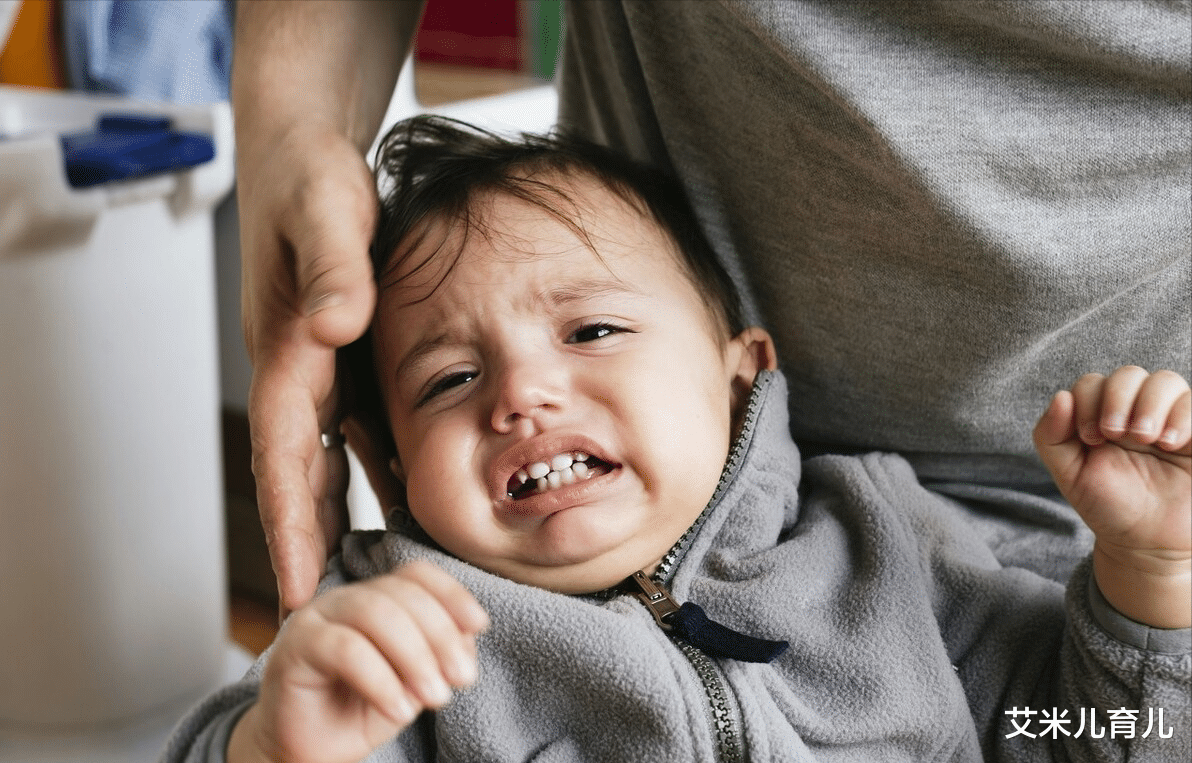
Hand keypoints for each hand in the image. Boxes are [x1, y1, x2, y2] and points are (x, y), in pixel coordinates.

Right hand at [229, 561, 489, 762]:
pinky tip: (400, 711)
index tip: (480, 626)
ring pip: (375, 613)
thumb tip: (468, 636)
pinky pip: (345, 649)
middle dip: (441, 635)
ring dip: (415, 656)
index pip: (417, 574)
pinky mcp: (295, 647)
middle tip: (461, 679)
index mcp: (377, 598)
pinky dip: (381, 680)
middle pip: (401, 593)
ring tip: (436, 697)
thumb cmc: (361, 711)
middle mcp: (346, 598)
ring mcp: (317, 618)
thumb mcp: (413, 682)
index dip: (452, 593)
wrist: (310, 752)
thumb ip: (438, 654)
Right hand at [237, 121, 378, 613]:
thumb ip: (330, 268)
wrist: (306, 149)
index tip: (300, 590)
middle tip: (324, 617)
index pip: (282, 453)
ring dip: (343, 517)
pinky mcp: (341, 354)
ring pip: (328, 459)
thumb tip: (333, 322)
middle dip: (310, 545)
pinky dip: (374, 467)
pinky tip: (404, 497)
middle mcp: (298, 368)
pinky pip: (357, 426)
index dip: (290, 526)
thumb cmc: (310, 176)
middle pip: (300, 474)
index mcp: (287, 348)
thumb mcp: (325, 212)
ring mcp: (317, 365)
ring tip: (367, 579)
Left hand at [1033, 366, 1190, 627]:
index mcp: (1100, 417)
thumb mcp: (1070, 474)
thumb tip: (1060, 396)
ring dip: (1151, 403)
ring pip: (1165, 380)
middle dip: (1118, 398)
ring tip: (1148, 439)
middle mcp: (1135, 412)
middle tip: (1116, 434)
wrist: (1149, 544)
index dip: (1088, 402)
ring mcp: (1168, 420)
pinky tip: (1171, 443)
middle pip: (1128, 374)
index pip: (1092, 383)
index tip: (1091, 438)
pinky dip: (1182, 415)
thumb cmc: (1108, 506)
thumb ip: (1051, 436)